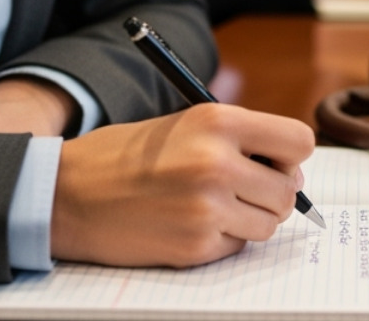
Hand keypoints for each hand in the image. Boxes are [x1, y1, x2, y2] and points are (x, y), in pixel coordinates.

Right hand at [50, 103, 314, 266]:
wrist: (70, 194)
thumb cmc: (127, 156)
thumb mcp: (186, 124)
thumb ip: (238, 138)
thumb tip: (289, 165)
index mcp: (219, 121)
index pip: (299, 142)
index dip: (290, 155)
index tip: (276, 161)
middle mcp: (218, 162)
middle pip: (289, 190)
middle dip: (272, 192)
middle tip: (245, 188)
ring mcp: (208, 208)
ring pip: (269, 223)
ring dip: (250, 218)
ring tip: (214, 205)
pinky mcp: (196, 245)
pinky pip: (237, 246)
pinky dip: (222, 239)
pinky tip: (189, 223)